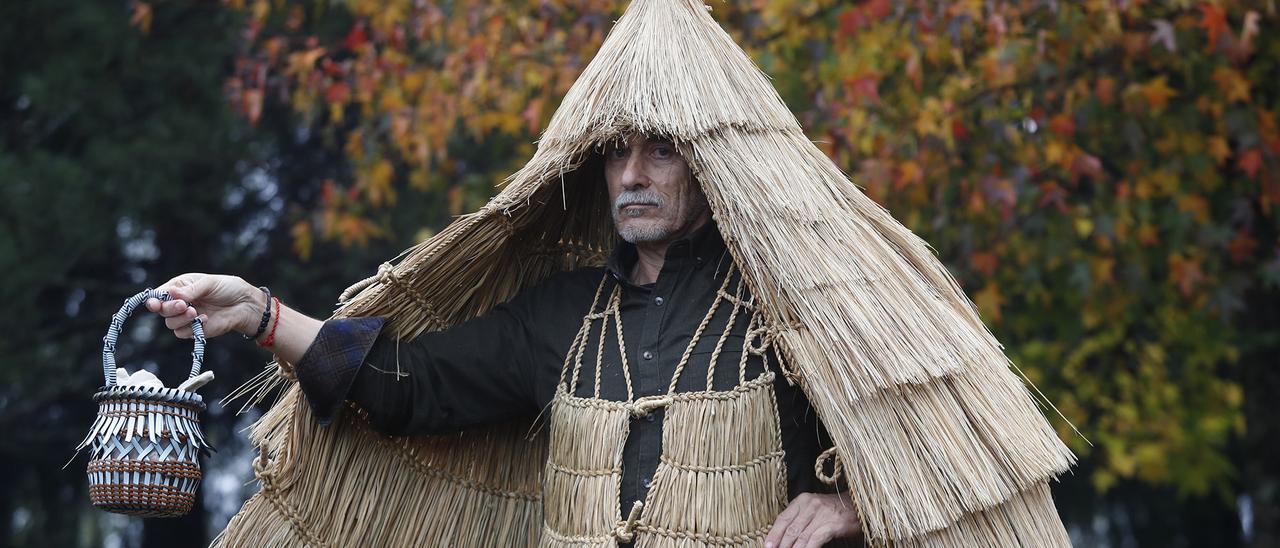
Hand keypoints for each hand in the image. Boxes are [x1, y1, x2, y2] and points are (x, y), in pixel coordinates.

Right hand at [145, 273, 263, 339]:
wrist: (245, 305)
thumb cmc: (228, 289)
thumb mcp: (209, 283)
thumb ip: (190, 290)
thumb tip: (172, 294)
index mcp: (180, 287)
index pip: (159, 294)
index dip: (154, 299)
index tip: (155, 303)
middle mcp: (180, 303)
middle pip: (162, 310)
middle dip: (169, 308)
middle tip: (184, 305)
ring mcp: (186, 318)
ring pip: (170, 323)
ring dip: (180, 318)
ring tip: (196, 312)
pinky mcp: (194, 330)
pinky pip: (182, 333)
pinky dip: (191, 327)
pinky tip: (205, 319)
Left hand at [765, 492, 861, 547]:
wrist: (858, 504)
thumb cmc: (834, 509)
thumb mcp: (813, 508)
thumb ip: (799, 518)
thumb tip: (783, 536)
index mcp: (802, 500)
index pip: (782, 518)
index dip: (773, 534)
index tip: (767, 546)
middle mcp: (810, 505)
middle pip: (790, 529)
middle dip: (780, 545)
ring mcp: (821, 514)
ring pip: (800, 536)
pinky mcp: (831, 524)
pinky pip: (814, 540)